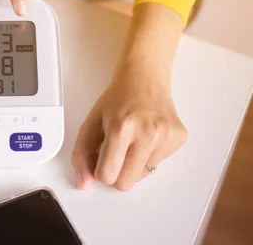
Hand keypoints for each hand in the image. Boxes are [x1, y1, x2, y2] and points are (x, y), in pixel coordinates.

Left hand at [71, 3, 187, 190]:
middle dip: (117, 172)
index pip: (107, 175)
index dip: (101, 171)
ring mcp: (166, 136)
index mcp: (121, 128)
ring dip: (134, 163)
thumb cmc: (117, 99)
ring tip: (133, 139)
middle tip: (117, 151)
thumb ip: (82, 153)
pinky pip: (158, 164)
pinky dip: (149, 155)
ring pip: (143, 175)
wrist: (144, 78)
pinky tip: (147, 135)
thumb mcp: (91, 121)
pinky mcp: (179, 138)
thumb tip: (84, 183)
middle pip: (126, 183)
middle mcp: (147, 133)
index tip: (101, 159)